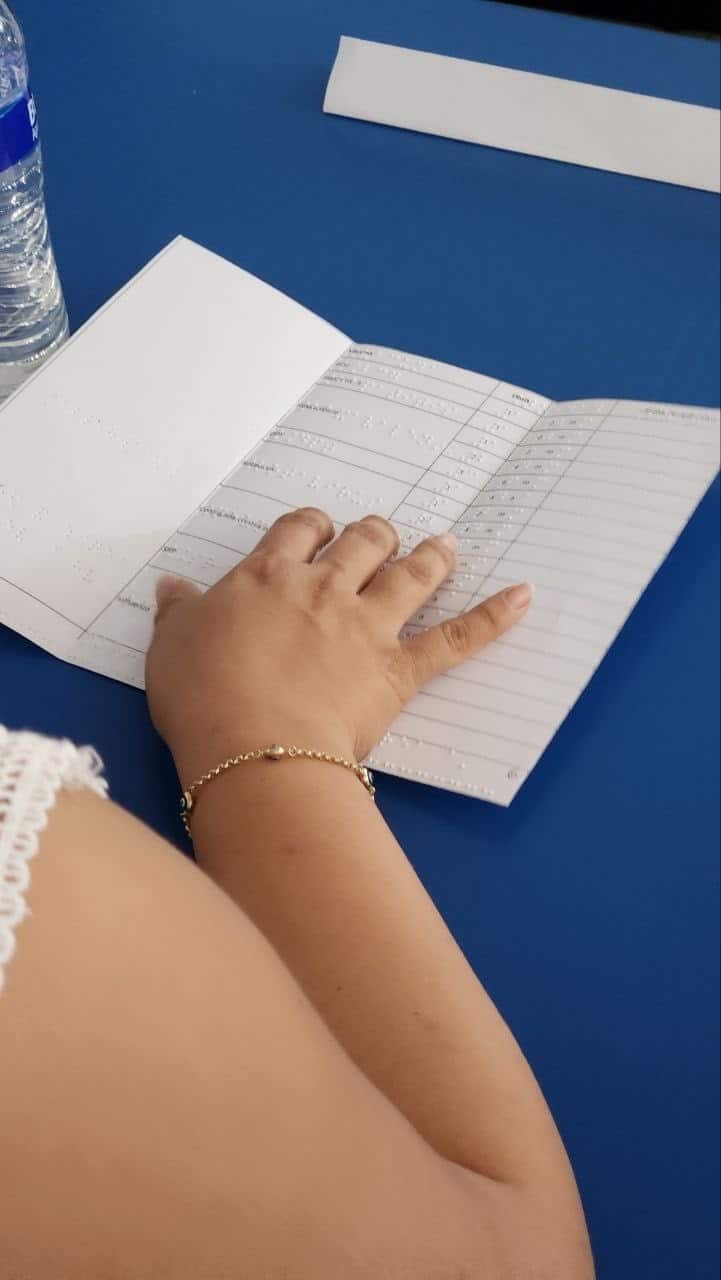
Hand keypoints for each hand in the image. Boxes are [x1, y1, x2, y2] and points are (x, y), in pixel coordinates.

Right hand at [146, 508, 532, 781]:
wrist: (253, 750)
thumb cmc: (204, 699)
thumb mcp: (170, 647)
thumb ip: (178, 613)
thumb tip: (173, 588)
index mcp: (268, 577)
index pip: (299, 530)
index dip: (314, 526)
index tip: (319, 531)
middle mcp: (324, 589)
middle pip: (363, 542)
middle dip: (375, 534)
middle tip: (382, 536)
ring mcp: (367, 625)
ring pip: (411, 574)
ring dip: (431, 556)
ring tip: (447, 544)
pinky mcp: (399, 668)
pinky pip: (456, 637)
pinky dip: (494, 616)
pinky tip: (523, 595)